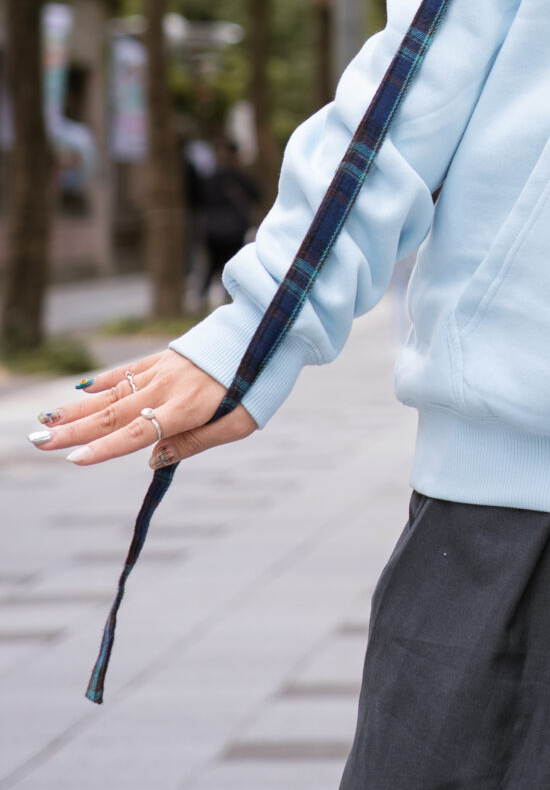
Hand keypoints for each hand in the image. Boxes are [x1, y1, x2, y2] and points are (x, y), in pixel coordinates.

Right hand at [28, 350, 255, 470]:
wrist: (272, 330)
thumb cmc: (261, 384)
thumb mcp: (240, 423)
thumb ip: (195, 442)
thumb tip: (151, 459)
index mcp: (187, 407)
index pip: (136, 432)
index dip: (104, 448)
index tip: (73, 459)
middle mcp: (168, 386)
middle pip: (113, 413)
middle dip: (72, 430)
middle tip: (38, 441)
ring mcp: (164, 368)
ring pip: (112, 393)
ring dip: (76, 409)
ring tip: (45, 420)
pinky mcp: (165, 356)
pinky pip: (128, 371)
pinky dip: (103, 381)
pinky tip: (80, 391)